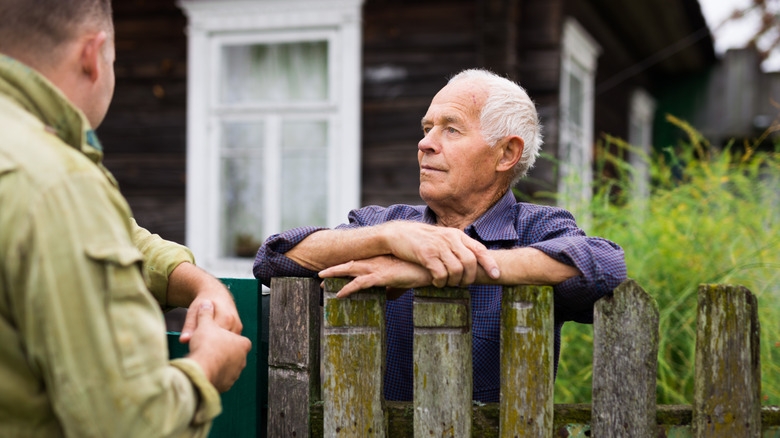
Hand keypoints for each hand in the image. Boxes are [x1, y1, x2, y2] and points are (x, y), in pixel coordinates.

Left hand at [168, 263, 242, 342]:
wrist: (216, 292)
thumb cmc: (203, 302)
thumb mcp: (194, 312)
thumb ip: (189, 326)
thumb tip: (184, 340)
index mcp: (225, 318)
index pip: (213, 338)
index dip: (201, 343)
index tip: (194, 341)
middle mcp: (234, 323)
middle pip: (220, 342)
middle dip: (209, 344)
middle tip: (199, 342)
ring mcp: (238, 326)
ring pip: (226, 343)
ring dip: (217, 344)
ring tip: (207, 340)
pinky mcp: (238, 329)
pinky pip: (230, 341)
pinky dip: (222, 342)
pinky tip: (214, 339)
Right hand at [187, 300, 251, 392]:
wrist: (200, 369)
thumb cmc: (206, 344)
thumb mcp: (204, 323)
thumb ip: (206, 313)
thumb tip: (206, 303)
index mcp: (242, 343)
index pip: (238, 340)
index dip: (227, 338)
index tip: (218, 337)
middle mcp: (243, 360)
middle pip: (233, 354)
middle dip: (223, 353)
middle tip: (210, 349)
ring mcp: (235, 374)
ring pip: (227, 368)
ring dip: (219, 365)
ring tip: (206, 361)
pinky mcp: (226, 386)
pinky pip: (220, 379)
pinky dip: (214, 376)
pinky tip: (204, 371)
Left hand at [319, 255, 432, 297]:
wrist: (430, 266)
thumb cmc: (419, 272)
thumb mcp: (403, 281)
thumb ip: (393, 288)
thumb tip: (389, 296)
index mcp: (380, 261)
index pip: (358, 263)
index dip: (345, 268)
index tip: (333, 273)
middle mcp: (376, 262)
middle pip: (349, 265)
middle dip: (334, 270)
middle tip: (320, 276)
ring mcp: (377, 268)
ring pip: (349, 270)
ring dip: (334, 275)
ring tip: (321, 282)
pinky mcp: (381, 277)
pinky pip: (359, 284)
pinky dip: (347, 289)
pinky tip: (338, 295)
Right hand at [380, 222, 499, 286]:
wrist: (397, 234)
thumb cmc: (422, 239)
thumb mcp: (443, 238)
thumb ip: (457, 246)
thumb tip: (473, 261)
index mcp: (457, 235)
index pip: (479, 249)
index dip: (490, 263)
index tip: (496, 275)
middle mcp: (450, 239)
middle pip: (470, 262)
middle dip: (469, 278)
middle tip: (463, 285)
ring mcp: (438, 246)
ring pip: (456, 270)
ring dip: (453, 282)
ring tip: (447, 284)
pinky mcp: (426, 254)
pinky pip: (440, 274)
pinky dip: (440, 282)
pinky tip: (436, 282)